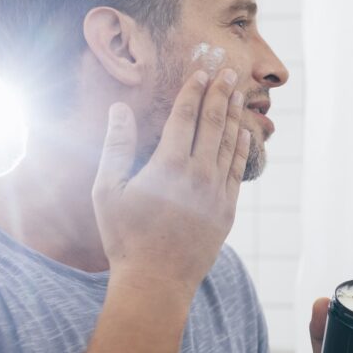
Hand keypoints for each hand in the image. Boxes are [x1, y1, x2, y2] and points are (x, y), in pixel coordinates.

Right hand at [91, 68, 248, 296]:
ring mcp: (216, 193)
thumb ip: (115, 147)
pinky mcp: (227, 211)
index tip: (201, 70)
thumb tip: (118, 109)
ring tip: (239, 94)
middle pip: (213, 123)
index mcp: (168, 165)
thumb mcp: (108, 191)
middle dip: (220, 94)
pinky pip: (237, 171)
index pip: (185, 116)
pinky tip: (245, 135)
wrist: (156, 282)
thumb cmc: (125, 238)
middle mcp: (198, 174)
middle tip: (229, 70)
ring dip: (234, 116)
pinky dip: (242, 149)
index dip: (194, 90)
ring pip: (229, 144)